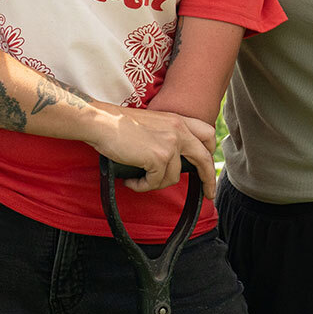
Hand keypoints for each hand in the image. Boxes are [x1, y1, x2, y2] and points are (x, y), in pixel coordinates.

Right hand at [90, 106, 217, 197]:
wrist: (102, 122)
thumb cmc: (119, 124)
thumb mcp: (153, 123)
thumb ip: (168, 136)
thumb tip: (172, 162)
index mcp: (178, 120)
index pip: (207, 134)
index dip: (210, 151)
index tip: (207, 166)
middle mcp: (179, 130)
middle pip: (204, 158)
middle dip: (208, 179)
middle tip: (209, 193)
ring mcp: (170, 145)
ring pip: (174, 177)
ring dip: (156, 183)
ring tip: (138, 179)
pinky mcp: (158, 158)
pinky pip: (155, 182)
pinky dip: (142, 186)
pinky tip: (131, 181)